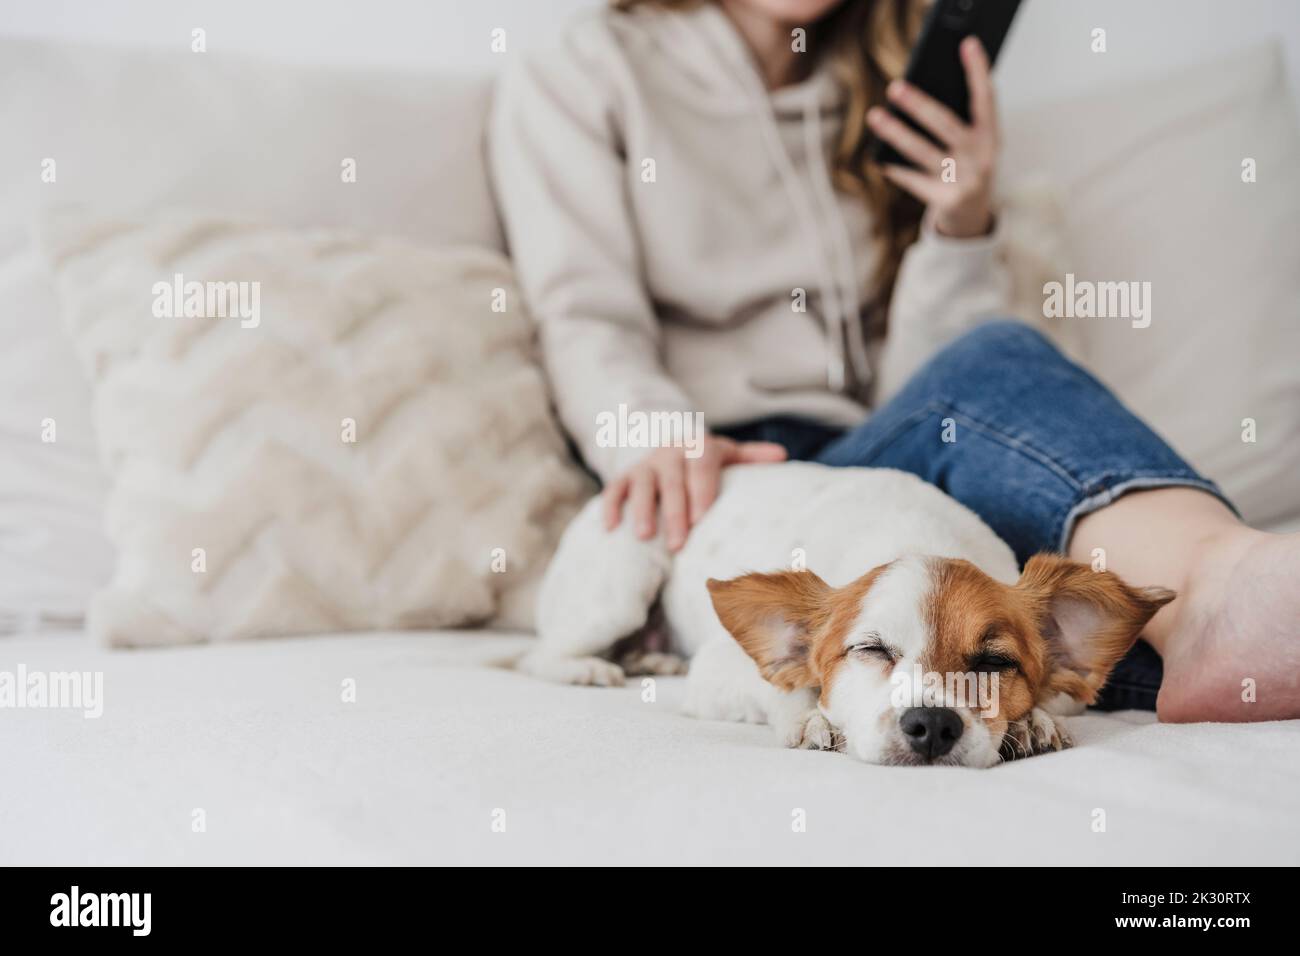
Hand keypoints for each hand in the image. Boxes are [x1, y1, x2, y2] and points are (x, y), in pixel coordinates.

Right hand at [602, 435, 787, 550]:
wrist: (670, 444)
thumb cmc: (705, 460)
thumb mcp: (727, 454)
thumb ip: (752, 457)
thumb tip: (783, 457)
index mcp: (698, 446)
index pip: (700, 465)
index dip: (700, 490)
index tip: (701, 519)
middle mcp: (670, 452)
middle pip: (671, 480)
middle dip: (673, 512)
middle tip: (677, 543)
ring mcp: (645, 464)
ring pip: (641, 484)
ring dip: (640, 509)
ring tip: (643, 536)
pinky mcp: (625, 475)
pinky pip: (614, 489)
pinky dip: (611, 506)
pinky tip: (611, 528)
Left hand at [867, 36, 997, 238]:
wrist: (972, 215)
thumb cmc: (966, 166)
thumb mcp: (972, 143)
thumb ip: (957, 121)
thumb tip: (915, 95)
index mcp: (992, 136)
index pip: (986, 98)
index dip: (978, 71)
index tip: (967, 44)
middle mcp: (981, 156)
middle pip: (946, 125)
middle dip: (919, 105)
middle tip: (895, 87)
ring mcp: (965, 180)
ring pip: (923, 152)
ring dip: (896, 133)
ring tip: (874, 116)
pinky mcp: (947, 201)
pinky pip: (914, 181)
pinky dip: (897, 169)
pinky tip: (878, 159)